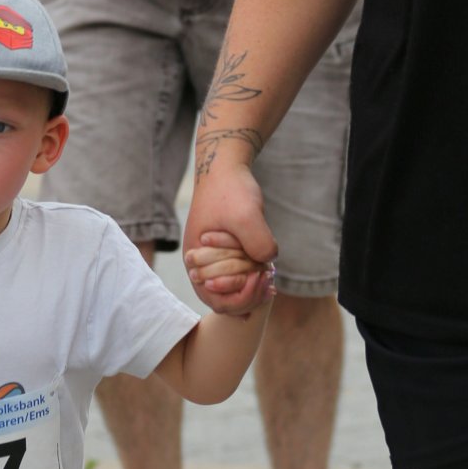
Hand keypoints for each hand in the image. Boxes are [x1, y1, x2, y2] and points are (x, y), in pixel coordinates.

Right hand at [183, 162, 276, 305]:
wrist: (225, 167)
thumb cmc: (230, 189)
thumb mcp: (246, 215)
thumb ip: (258, 243)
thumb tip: (268, 264)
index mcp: (196, 259)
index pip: (217, 300)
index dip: (242, 297)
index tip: (261, 276)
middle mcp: (201, 263)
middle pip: (225, 301)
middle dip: (249, 295)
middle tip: (270, 280)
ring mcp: (212, 259)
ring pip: (233, 291)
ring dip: (252, 288)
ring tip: (270, 276)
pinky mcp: (225, 252)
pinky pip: (237, 277)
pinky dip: (252, 278)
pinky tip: (268, 271)